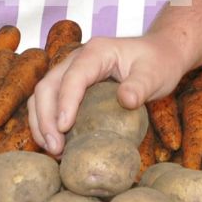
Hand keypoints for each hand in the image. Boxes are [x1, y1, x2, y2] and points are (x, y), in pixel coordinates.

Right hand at [27, 34, 191, 155]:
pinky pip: (51, 101)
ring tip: (52, 150)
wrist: (159, 53)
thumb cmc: (159, 62)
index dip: (64, 102)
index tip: (63, 128)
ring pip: (44, 94)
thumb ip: (140, 86)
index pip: (73, 77)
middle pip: (48, 86)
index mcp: (96, 52)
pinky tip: (56, 143)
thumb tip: (125, 100)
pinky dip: (48, 121)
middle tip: (54, 148)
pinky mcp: (71, 84)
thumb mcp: (155, 74)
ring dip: (41, 122)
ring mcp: (72, 70)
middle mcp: (77, 58)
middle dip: (45, 118)